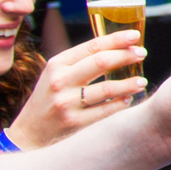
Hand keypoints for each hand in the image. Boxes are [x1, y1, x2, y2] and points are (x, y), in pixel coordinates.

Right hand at [7, 30, 147, 143]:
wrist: (29, 133)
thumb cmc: (48, 100)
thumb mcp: (56, 75)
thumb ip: (79, 63)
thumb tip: (116, 49)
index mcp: (57, 64)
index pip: (92, 46)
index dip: (116, 39)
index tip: (135, 36)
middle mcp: (60, 81)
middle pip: (101, 62)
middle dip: (126, 56)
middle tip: (141, 54)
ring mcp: (66, 102)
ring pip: (107, 88)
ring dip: (129, 83)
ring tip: (141, 82)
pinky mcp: (73, 122)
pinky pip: (104, 110)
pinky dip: (120, 104)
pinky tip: (128, 100)